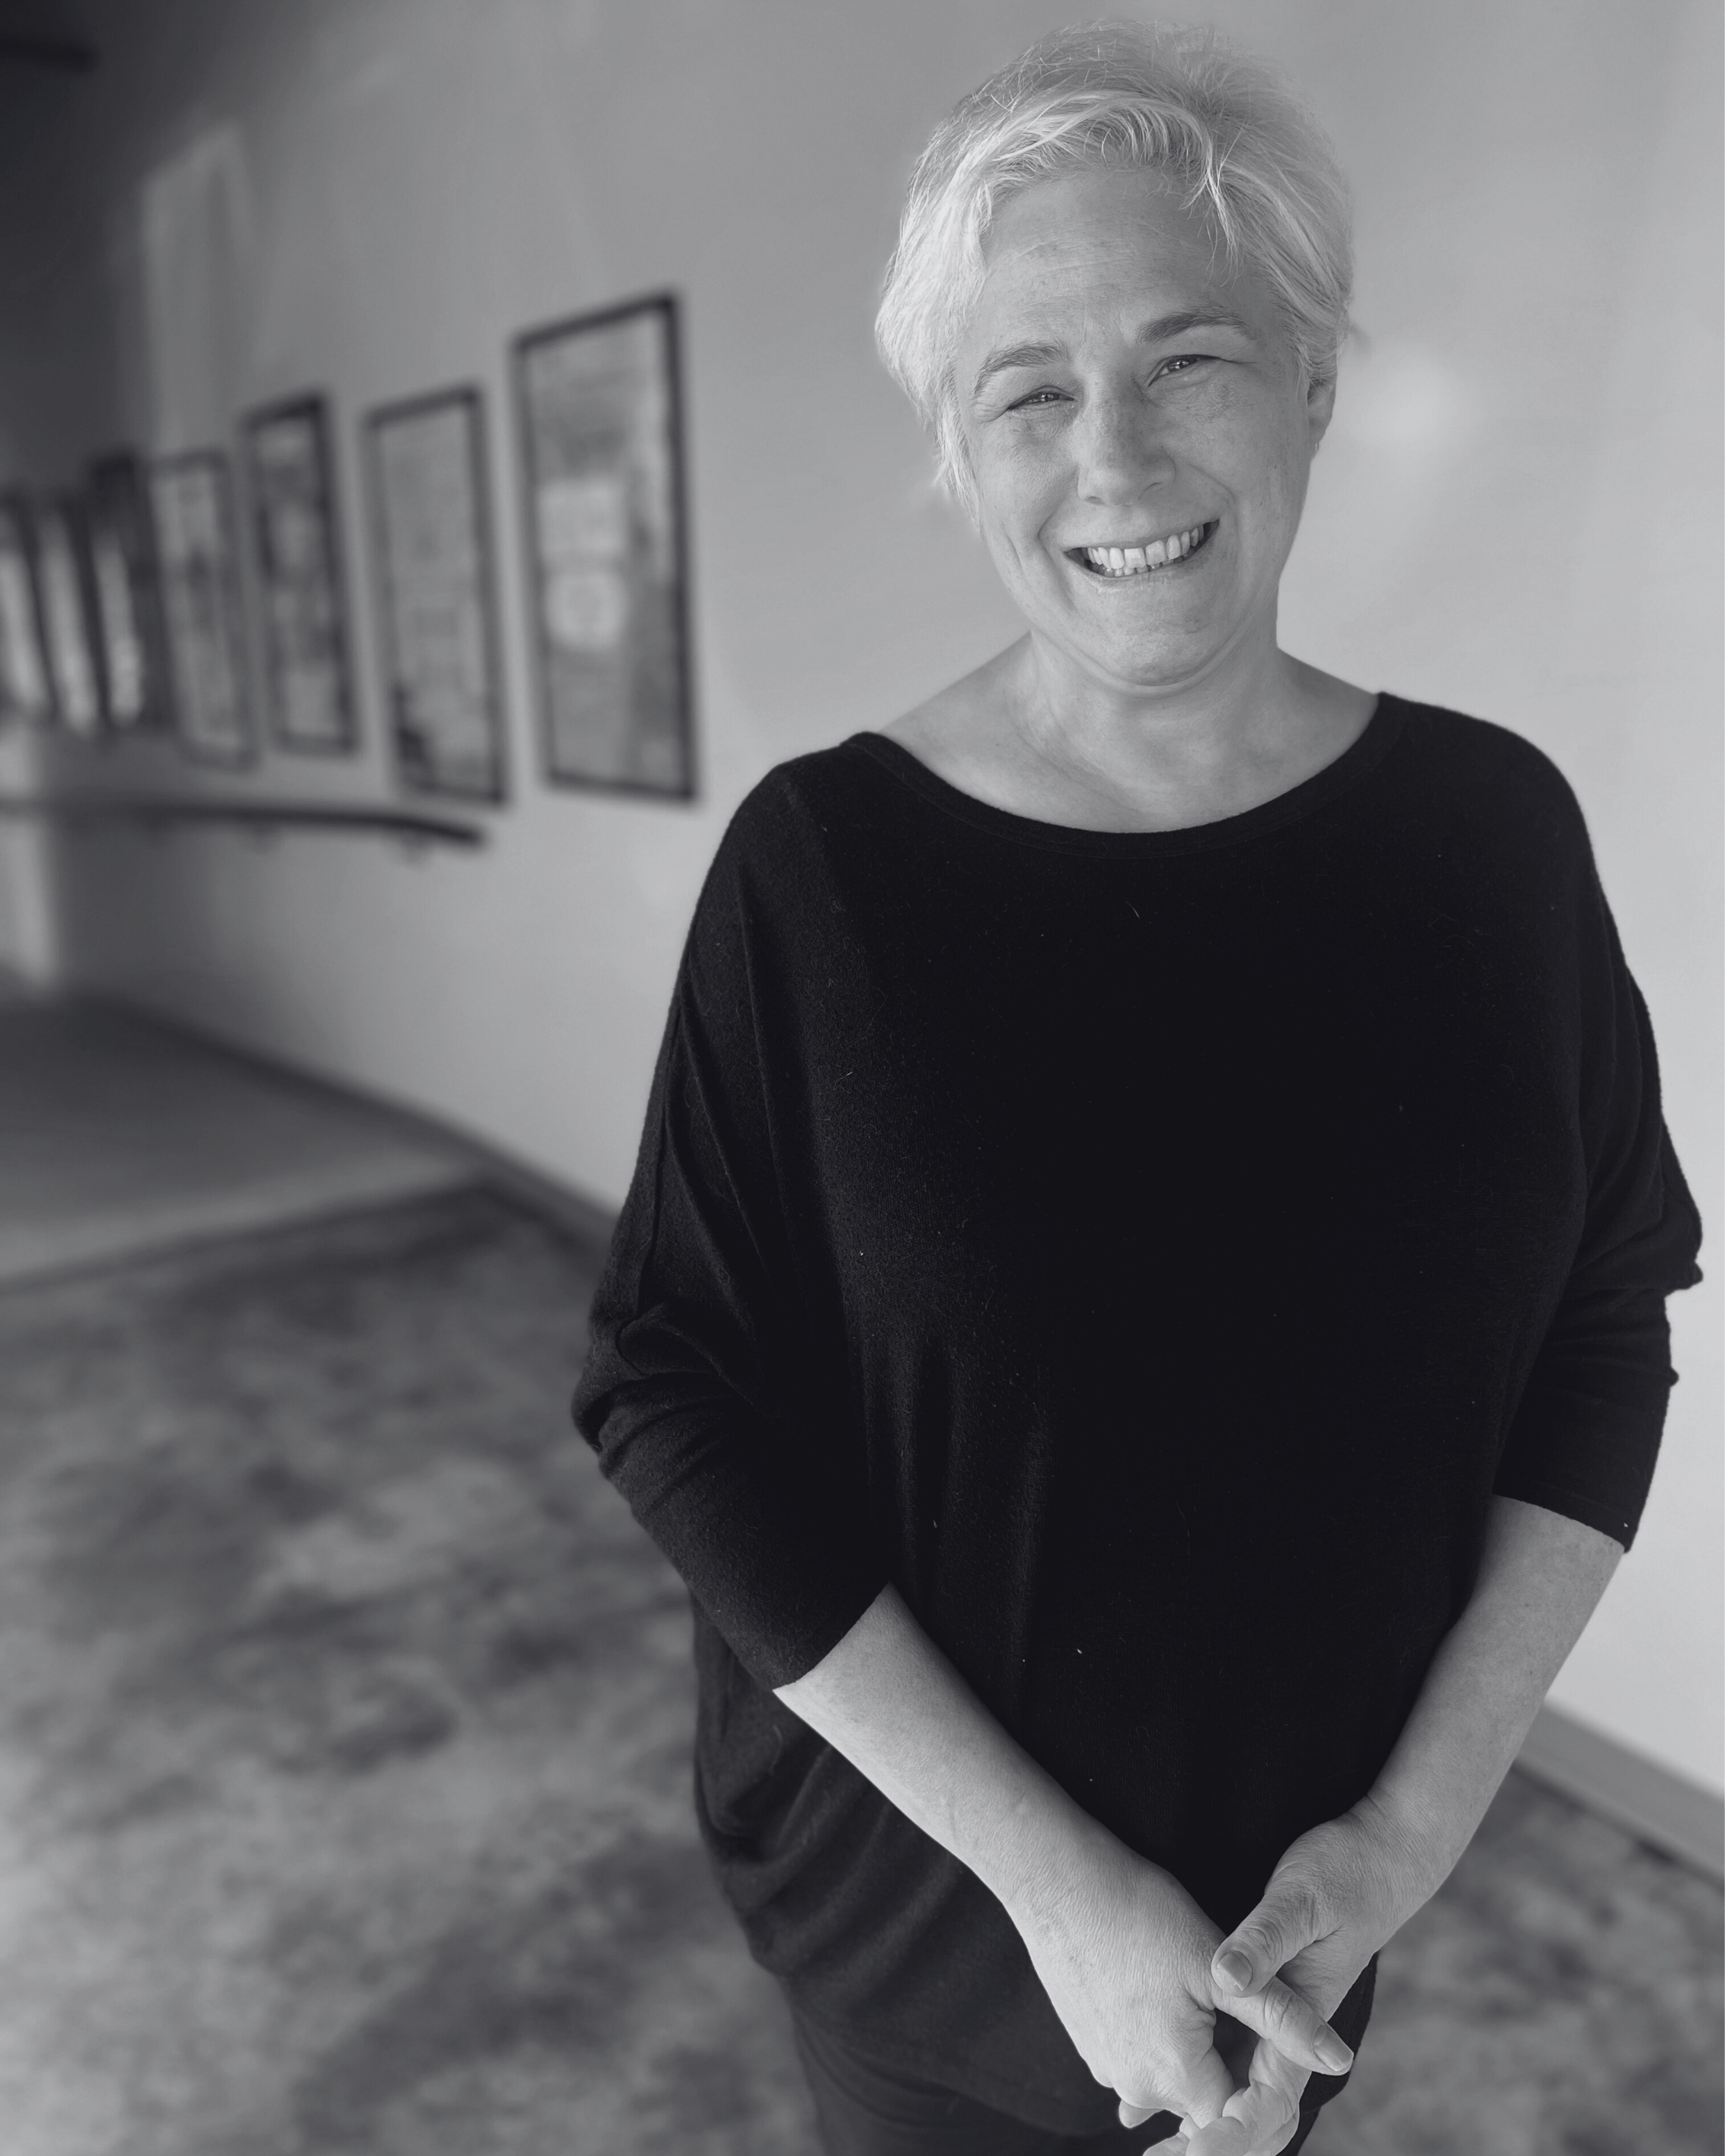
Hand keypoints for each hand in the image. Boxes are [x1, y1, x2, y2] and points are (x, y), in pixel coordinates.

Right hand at [1008, 1825, 1355, 2135]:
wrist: (1056, 1880)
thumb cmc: (1139, 1913)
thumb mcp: (1220, 1965)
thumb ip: (1282, 2018)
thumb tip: (1340, 2059)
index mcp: (1176, 2075)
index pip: (1240, 2118)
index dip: (1266, 2091)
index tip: (1273, 2051)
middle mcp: (1137, 2087)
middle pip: (1207, 2100)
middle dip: (1232, 2068)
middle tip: (1239, 2008)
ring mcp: (1107, 2067)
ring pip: (1173, 2078)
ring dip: (1197, 2052)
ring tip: (1202, 1994)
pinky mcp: (1090, 2045)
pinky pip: (1141, 2060)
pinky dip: (1162, 2039)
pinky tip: (1166, 1992)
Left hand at [1152, 1797, 1437, 2154]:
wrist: (1376, 1859)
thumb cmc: (1342, 1875)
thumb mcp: (1300, 1900)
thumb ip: (1265, 1941)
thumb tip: (1227, 1977)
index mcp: (1302, 2025)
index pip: (1268, 2106)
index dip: (1228, 2137)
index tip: (1189, 2151)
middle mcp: (1288, 2038)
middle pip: (1250, 2117)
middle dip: (1205, 2144)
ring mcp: (1271, 2026)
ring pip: (1232, 2093)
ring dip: (1191, 2119)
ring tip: (1134, 2121)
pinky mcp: (1254, 2007)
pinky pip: (1221, 2059)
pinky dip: (1186, 2083)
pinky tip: (1143, 2089)